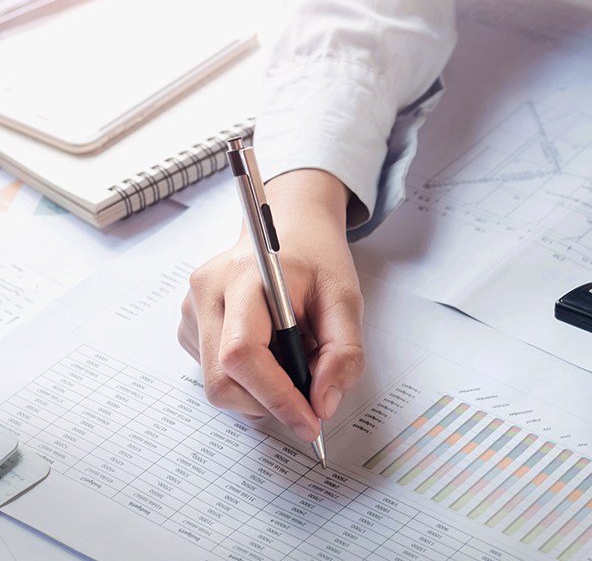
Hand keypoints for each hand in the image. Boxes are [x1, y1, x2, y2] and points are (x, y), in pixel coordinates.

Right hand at [178, 169, 364, 442]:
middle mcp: (206, 291)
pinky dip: (249, 380)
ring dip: (261, 392)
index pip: (243, 354)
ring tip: (294, 360)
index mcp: (244, 277)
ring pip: (217, 383)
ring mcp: (190, 309)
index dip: (275, 397)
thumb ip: (343, 353)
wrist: (289, 226)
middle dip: (268, 404)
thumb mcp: (346, 299)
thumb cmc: (317, 260)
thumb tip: (323, 405)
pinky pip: (215, 373)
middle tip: (308, 402)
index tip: (310, 422)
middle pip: (222, 379)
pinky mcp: (189, 325)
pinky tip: (271, 353)